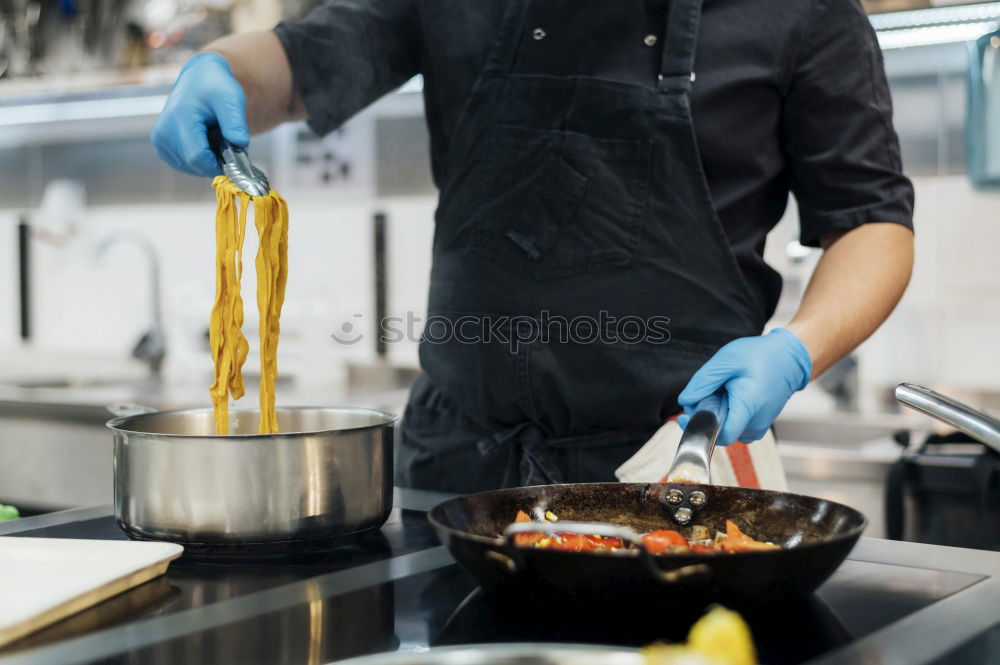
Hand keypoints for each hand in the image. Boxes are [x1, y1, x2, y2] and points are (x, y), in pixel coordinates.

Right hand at [151, 52, 249, 176]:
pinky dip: (198, 159)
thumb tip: (241, 144)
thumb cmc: (216, 87)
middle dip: (215, 161)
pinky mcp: (161, 147)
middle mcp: (164, 132)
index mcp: (179, 119)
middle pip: (195, 165)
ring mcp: (160, 141)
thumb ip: (235, 123)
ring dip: (207, 160)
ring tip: (213, 137)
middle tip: (227, 143)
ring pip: (190, 167)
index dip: (219, 165)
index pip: (198, 157)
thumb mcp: (231, 99)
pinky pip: (184, 164)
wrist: (198, 79)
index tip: (236, 161)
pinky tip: (204, 141)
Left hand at [677, 328, 811, 444]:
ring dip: (717, 414)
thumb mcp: (726, 361)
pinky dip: (728, 415)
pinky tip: (731, 398)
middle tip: (710, 391)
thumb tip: (686, 402)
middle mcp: (756, 422)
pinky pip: (735, 427)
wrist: (788, 357)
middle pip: (720, 432)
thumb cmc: (760, 356)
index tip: (688, 414)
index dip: (700, 427)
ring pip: (726, 430)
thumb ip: (703, 382)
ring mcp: (760, 426)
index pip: (722, 436)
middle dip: (706, 415)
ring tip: (724, 391)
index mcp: (748, 406)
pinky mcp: (759, 425)